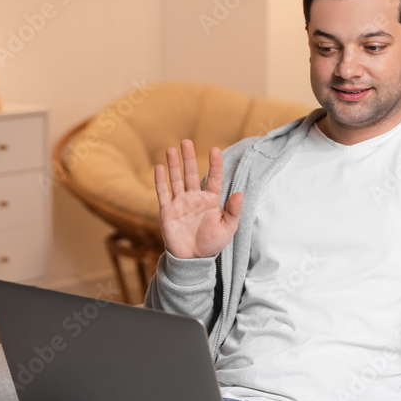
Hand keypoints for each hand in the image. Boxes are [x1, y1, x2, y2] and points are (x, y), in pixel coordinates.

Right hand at [154, 139, 242, 258]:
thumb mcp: (228, 228)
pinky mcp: (168, 211)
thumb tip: (240, 194)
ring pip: (176, 180)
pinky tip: (159, 167)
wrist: (193, 259)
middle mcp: (195, 198)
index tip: (215, 150)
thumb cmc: (212, 243)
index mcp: (211, 200)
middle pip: (191, 174)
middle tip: (187, 141)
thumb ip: (233, 211)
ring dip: (174, 165)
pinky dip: (160, 181)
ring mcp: (180, 203)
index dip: (215, 164)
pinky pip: (163, 194)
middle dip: (189, 158)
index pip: (214, 178)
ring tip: (172, 149)